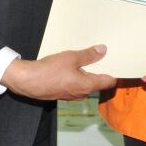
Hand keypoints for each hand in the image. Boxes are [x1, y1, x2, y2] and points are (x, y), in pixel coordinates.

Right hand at [0, 45, 115, 100]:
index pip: (109, 81)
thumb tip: (103, 50)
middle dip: (100, 70)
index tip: (118, 62)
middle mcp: (82, 93)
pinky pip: (75, 84)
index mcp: (88, 85)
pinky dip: (77, 75)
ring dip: (87, 72)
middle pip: (98, 82)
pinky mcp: (62, 93)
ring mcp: (72, 95)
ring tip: (86, 58)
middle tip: (103, 55)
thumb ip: (88, 55)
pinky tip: (71, 66)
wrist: (27, 82)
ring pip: (86, 83)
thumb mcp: (71, 57)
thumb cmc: (50, 70)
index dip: (115, 72)